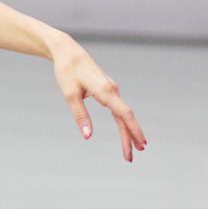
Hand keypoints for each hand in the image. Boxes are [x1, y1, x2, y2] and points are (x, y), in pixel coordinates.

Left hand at [50, 36, 145, 161]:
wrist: (67, 51)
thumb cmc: (67, 70)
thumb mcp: (70, 94)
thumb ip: (80, 115)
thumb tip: (87, 135)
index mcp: (105, 91)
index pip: (124, 114)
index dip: (133, 131)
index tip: (141, 145)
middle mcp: (112, 90)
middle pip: (125, 118)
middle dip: (130, 138)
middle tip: (130, 157)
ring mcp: (111, 89)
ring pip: (122, 113)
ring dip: (127, 131)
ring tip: (131, 148)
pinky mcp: (107, 88)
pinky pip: (118, 108)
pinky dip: (122, 121)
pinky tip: (124, 130)